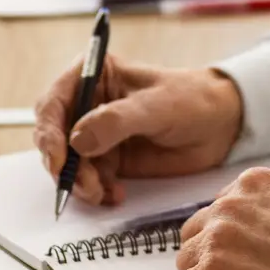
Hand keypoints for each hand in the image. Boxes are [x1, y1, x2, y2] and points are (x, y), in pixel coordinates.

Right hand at [32, 53, 243, 205]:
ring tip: (101, 192)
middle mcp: (87, 104)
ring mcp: (96, 133)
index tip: (59, 159)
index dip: (49, 132)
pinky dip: (96, 191)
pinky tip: (114, 194)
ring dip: (80, 182)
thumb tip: (78, 141)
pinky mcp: (109, 158)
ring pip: (69, 164)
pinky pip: (89, 180)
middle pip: (54, 137)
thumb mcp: (156, 105)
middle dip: (63, 165)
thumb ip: (116, 121)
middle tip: (81, 184)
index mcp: (93, 75)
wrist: (221, 125)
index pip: (53, 102)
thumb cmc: (192, 99)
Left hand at [170, 168, 269, 269]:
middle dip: (209, 254)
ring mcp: (216, 239)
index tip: (243, 253)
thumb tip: (248, 234)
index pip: (218, 208)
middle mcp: (228, 204)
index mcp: (252, 183)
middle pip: (196, 232)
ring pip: (186, 260)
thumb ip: (266, 212)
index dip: (228, 236)